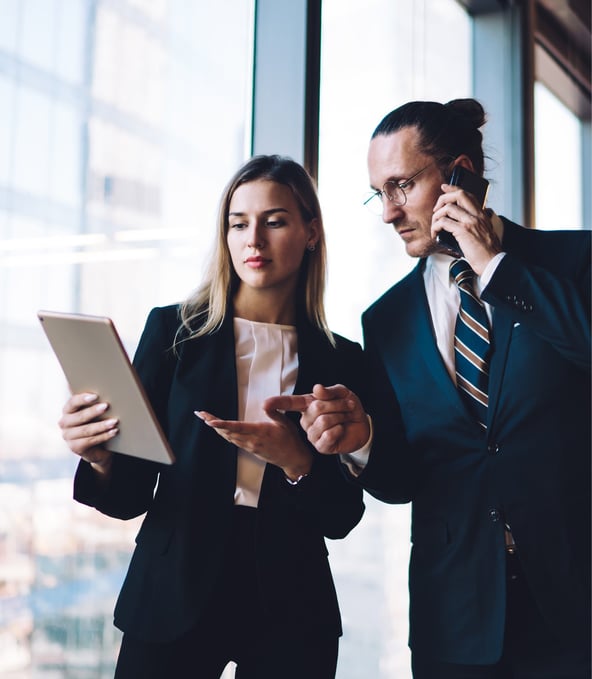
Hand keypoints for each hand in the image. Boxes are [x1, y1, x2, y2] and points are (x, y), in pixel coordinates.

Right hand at [58, 393, 117, 475]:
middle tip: (106, 406)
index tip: (95, 396)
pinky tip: (114, 431)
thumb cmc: (95, 422)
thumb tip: (109, 389)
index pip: (72, 402)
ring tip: (114, 421)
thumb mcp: (93, 412)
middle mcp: (65, 423)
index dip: (82, 399)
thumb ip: (95, 402)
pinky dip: (104, 436)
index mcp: (68, 410)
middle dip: (93, 411)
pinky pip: (91, 441)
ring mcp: (68, 436)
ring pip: (86, 430)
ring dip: (101, 425)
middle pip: (79, 416)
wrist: (95, 446)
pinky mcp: (75, 447)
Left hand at [195, 408, 311, 480]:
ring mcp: (250, 446)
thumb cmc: (290, 439)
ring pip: (228, 437)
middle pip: (227, 432)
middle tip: (201, 414)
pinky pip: (234, 441)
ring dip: (216, 429)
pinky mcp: (250, 449)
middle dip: (213, 423)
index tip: (210, 421)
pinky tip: (220, 430)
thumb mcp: (285, 421)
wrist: (293, 459)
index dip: (222, 424)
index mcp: (260, 432)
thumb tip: (264, 404)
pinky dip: (224, 434)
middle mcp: (252, 440)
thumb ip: (273, 411)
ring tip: (206, 419)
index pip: (236, 427)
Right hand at [263, 384, 369, 455]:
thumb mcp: (342, 393)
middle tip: (347, 406)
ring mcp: (312, 434)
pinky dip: (339, 430)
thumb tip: (316, 388)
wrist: (362, 425)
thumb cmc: (348, 408)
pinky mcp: (320, 447)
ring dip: (340, 416)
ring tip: (345, 417)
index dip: (277, 403)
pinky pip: (328, 436)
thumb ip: (329, 391)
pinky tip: (341, 430)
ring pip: (323, 421)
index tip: (265, 405)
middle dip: (337, 404)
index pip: (290, 403)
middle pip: (317, 408)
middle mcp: (306, 420)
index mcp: (307, 405)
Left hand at [432, 183, 500, 273]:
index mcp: (481, 214)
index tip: (444, 187)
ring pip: (448, 208)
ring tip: (435, 227)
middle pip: (458, 195)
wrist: (492, 262)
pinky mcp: (464, 231)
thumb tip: (455, 223)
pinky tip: (435, 234)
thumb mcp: (483, 232)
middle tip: (436, 210)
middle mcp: (477, 215)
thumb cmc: (486, 252)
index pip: (467, 194)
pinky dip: (435, 227)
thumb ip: (474, 224)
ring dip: (436, 217)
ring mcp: (471, 222)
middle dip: (443, 198)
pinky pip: (443, 222)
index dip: (454, 188)